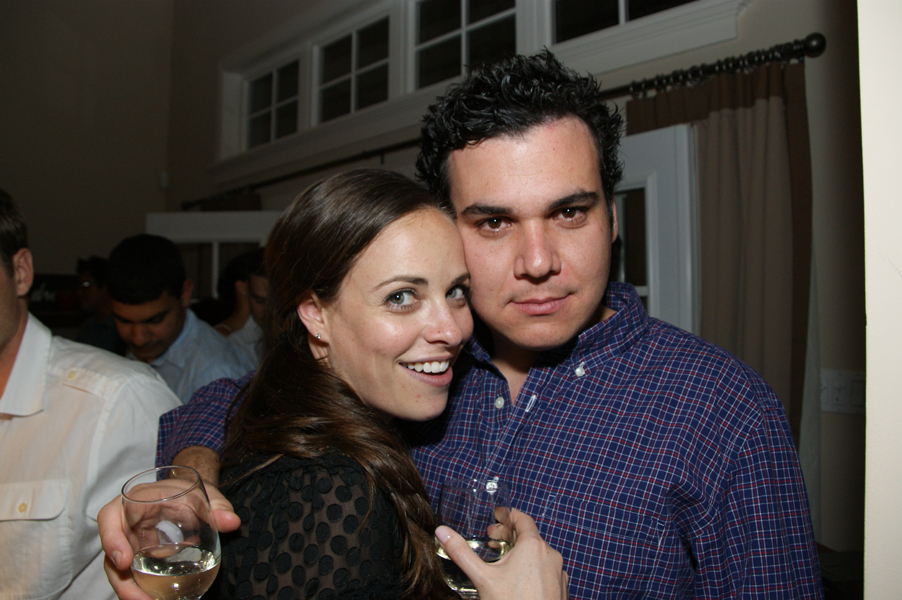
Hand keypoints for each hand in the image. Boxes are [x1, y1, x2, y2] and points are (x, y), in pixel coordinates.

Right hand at [98, 451, 238, 598]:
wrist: (187, 498)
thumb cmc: (188, 492)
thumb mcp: (203, 494)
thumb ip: (217, 506)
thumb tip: (231, 522)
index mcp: (134, 501)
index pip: (110, 517)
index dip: (111, 539)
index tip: (124, 561)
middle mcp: (125, 526)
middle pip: (111, 555)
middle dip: (122, 581)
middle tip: (140, 599)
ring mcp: (130, 546)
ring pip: (120, 573)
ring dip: (132, 592)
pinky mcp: (138, 561)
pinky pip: (134, 578)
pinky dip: (143, 591)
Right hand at [435, 508, 567, 599]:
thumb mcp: (482, 578)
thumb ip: (461, 552)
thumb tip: (442, 532)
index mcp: (533, 546)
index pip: (522, 519)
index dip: (507, 515)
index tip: (497, 515)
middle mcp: (550, 555)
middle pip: (529, 536)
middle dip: (509, 534)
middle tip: (492, 539)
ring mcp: (558, 572)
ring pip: (538, 553)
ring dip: (521, 551)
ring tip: (503, 559)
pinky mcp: (560, 587)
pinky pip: (546, 569)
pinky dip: (532, 567)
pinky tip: (518, 579)